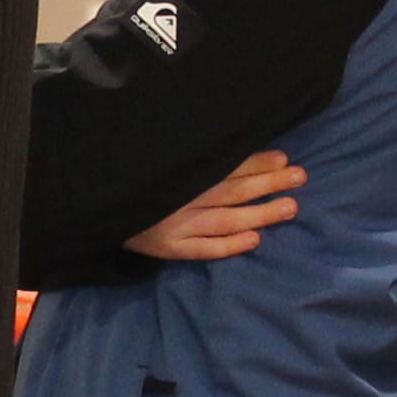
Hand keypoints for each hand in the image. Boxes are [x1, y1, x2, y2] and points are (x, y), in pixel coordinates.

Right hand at [130, 151, 303, 261]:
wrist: (95, 207)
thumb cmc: (135, 180)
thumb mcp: (158, 159)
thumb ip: (192, 156)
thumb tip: (234, 147)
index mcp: (179, 173)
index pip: (225, 166)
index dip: (256, 162)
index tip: (283, 157)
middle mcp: (180, 198)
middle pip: (233, 191)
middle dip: (269, 183)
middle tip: (300, 177)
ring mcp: (176, 225)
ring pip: (226, 220)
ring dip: (260, 214)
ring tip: (290, 207)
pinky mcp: (169, 248)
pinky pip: (204, 249)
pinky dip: (229, 246)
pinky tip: (255, 240)